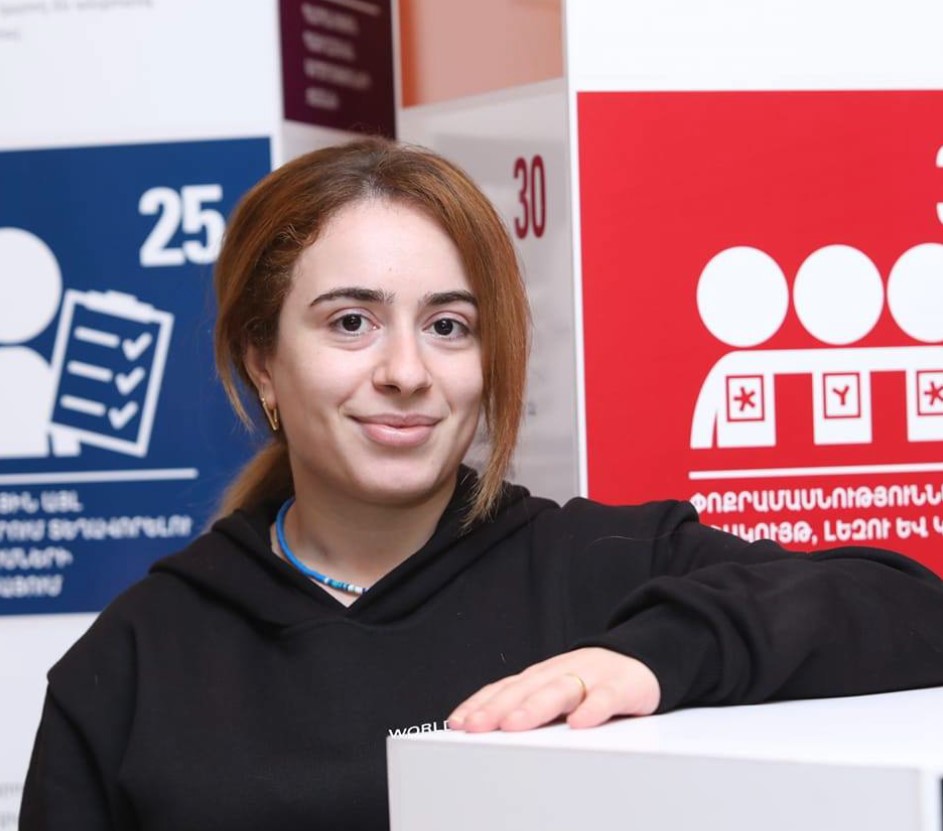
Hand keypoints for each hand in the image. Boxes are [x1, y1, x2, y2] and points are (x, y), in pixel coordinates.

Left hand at [447, 648, 660, 731]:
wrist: (640, 660)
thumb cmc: (590, 683)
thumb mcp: (554, 692)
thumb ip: (526, 706)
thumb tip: (483, 729)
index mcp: (541, 676)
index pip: (504, 688)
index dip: (480, 704)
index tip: (458, 723)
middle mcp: (560, 672)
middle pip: (525, 689)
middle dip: (498, 708)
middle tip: (476, 727)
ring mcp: (591, 676)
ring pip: (560, 690)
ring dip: (535, 707)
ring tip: (515, 725)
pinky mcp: (622, 685)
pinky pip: (607, 697)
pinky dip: (593, 708)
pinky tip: (580, 722)